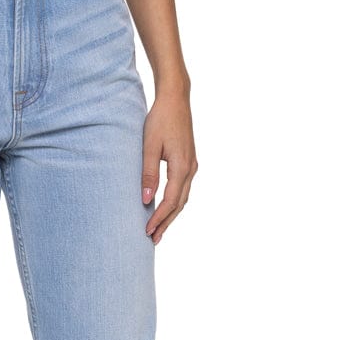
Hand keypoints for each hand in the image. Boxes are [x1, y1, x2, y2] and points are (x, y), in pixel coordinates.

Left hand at [141, 90, 197, 243]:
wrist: (175, 99)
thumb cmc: (160, 120)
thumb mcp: (149, 146)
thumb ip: (148, 174)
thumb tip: (146, 200)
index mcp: (182, 167)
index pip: (170, 201)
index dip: (159, 218)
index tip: (147, 231)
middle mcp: (191, 169)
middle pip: (180, 204)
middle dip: (166, 223)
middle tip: (153, 239)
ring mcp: (192, 165)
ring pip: (183, 198)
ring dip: (171, 214)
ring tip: (158, 229)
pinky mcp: (189, 161)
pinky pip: (183, 188)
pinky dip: (175, 202)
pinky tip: (166, 207)